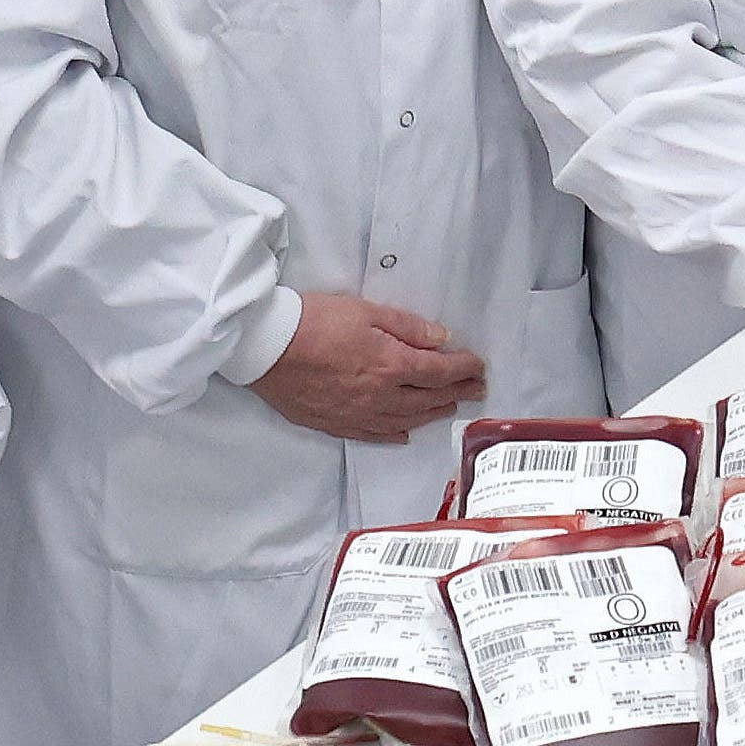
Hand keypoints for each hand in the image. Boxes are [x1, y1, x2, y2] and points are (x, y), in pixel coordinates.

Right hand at [248, 289, 488, 443]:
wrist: (264, 347)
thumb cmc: (313, 321)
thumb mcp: (365, 311)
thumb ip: (407, 327)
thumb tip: (441, 338)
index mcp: (391, 365)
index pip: (440, 371)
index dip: (464, 368)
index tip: (479, 366)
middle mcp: (380, 396)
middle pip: (428, 398)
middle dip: (457, 392)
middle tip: (476, 390)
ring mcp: (357, 414)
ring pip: (406, 419)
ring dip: (432, 414)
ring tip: (448, 408)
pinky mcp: (335, 423)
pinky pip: (373, 434)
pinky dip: (394, 434)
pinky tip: (403, 433)